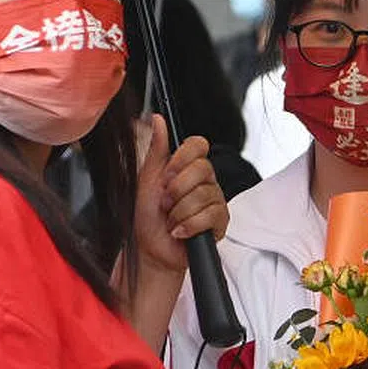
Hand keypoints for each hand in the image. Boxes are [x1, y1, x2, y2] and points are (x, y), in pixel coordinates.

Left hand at [134, 115, 228, 273]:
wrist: (150, 249)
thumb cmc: (147, 217)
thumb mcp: (147, 179)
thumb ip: (157, 149)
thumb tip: (158, 119)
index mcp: (188, 168)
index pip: (199, 145)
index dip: (182, 159)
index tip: (166, 175)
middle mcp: (205, 182)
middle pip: (203, 169)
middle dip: (177, 190)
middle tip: (165, 203)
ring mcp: (215, 201)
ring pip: (204, 195)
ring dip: (179, 212)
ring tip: (171, 220)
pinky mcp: (220, 223)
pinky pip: (210, 216)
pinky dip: (189, 225)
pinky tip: (180, 231)